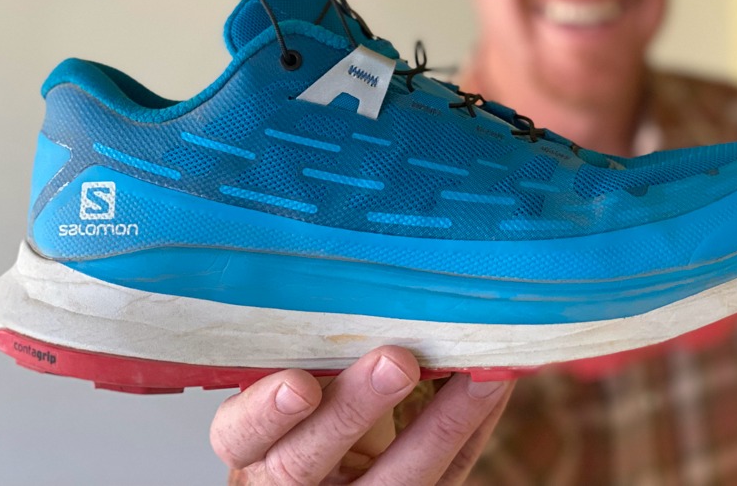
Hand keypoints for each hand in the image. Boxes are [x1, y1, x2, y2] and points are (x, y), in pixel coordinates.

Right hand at [210, 346, 511, 484]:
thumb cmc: (304, 410)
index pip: (241, 436)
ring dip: (439, 425)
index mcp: (255, 447)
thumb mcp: (288, 378)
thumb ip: (311, 348)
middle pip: (308, 462)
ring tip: (477, 377)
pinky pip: (446, 476)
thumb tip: (361, 271)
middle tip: (396, 362)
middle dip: (354, 411)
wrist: (334, 468)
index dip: (266, 414)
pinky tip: (496, 384)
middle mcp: (291, 483)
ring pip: (392, 482)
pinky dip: (473, 426)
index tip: (299, 383)